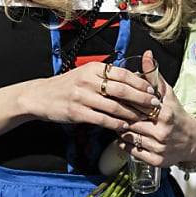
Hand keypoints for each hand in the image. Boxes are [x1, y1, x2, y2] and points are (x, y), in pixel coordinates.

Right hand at [17, 59, 158, 131]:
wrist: (40, 96)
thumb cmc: (67, 86)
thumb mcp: (84, 74)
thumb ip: (104, 76)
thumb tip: (132, 81)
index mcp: (92, 68)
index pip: (123, 74)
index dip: (140, 83)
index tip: (152, 91)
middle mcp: (88, 80)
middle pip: (122, 90)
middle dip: (141, 99)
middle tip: (154, 106)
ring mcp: (81, 96)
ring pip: (114, 106)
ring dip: (131, 114)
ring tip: (143, 119)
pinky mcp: (77, 112)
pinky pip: (102, 119)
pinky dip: (116, 124)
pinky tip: (124, 127)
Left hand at [117, 81, 195, 167]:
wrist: (193, 141)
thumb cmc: (176, 114)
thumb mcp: (167, 94)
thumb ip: (154, 75)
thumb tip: (146, 55)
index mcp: (165, 113)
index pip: (136, 105)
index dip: (123, 100)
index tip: (113, 96)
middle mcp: (162, 131)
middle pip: (129, 121)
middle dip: (119, 115)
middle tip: (110, 109)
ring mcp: (159, 147)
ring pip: (128, 136)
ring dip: (120, 129)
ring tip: (118, 121)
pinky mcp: (156, 160)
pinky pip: (131, 151)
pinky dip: (125, 143)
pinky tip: (125, 136)